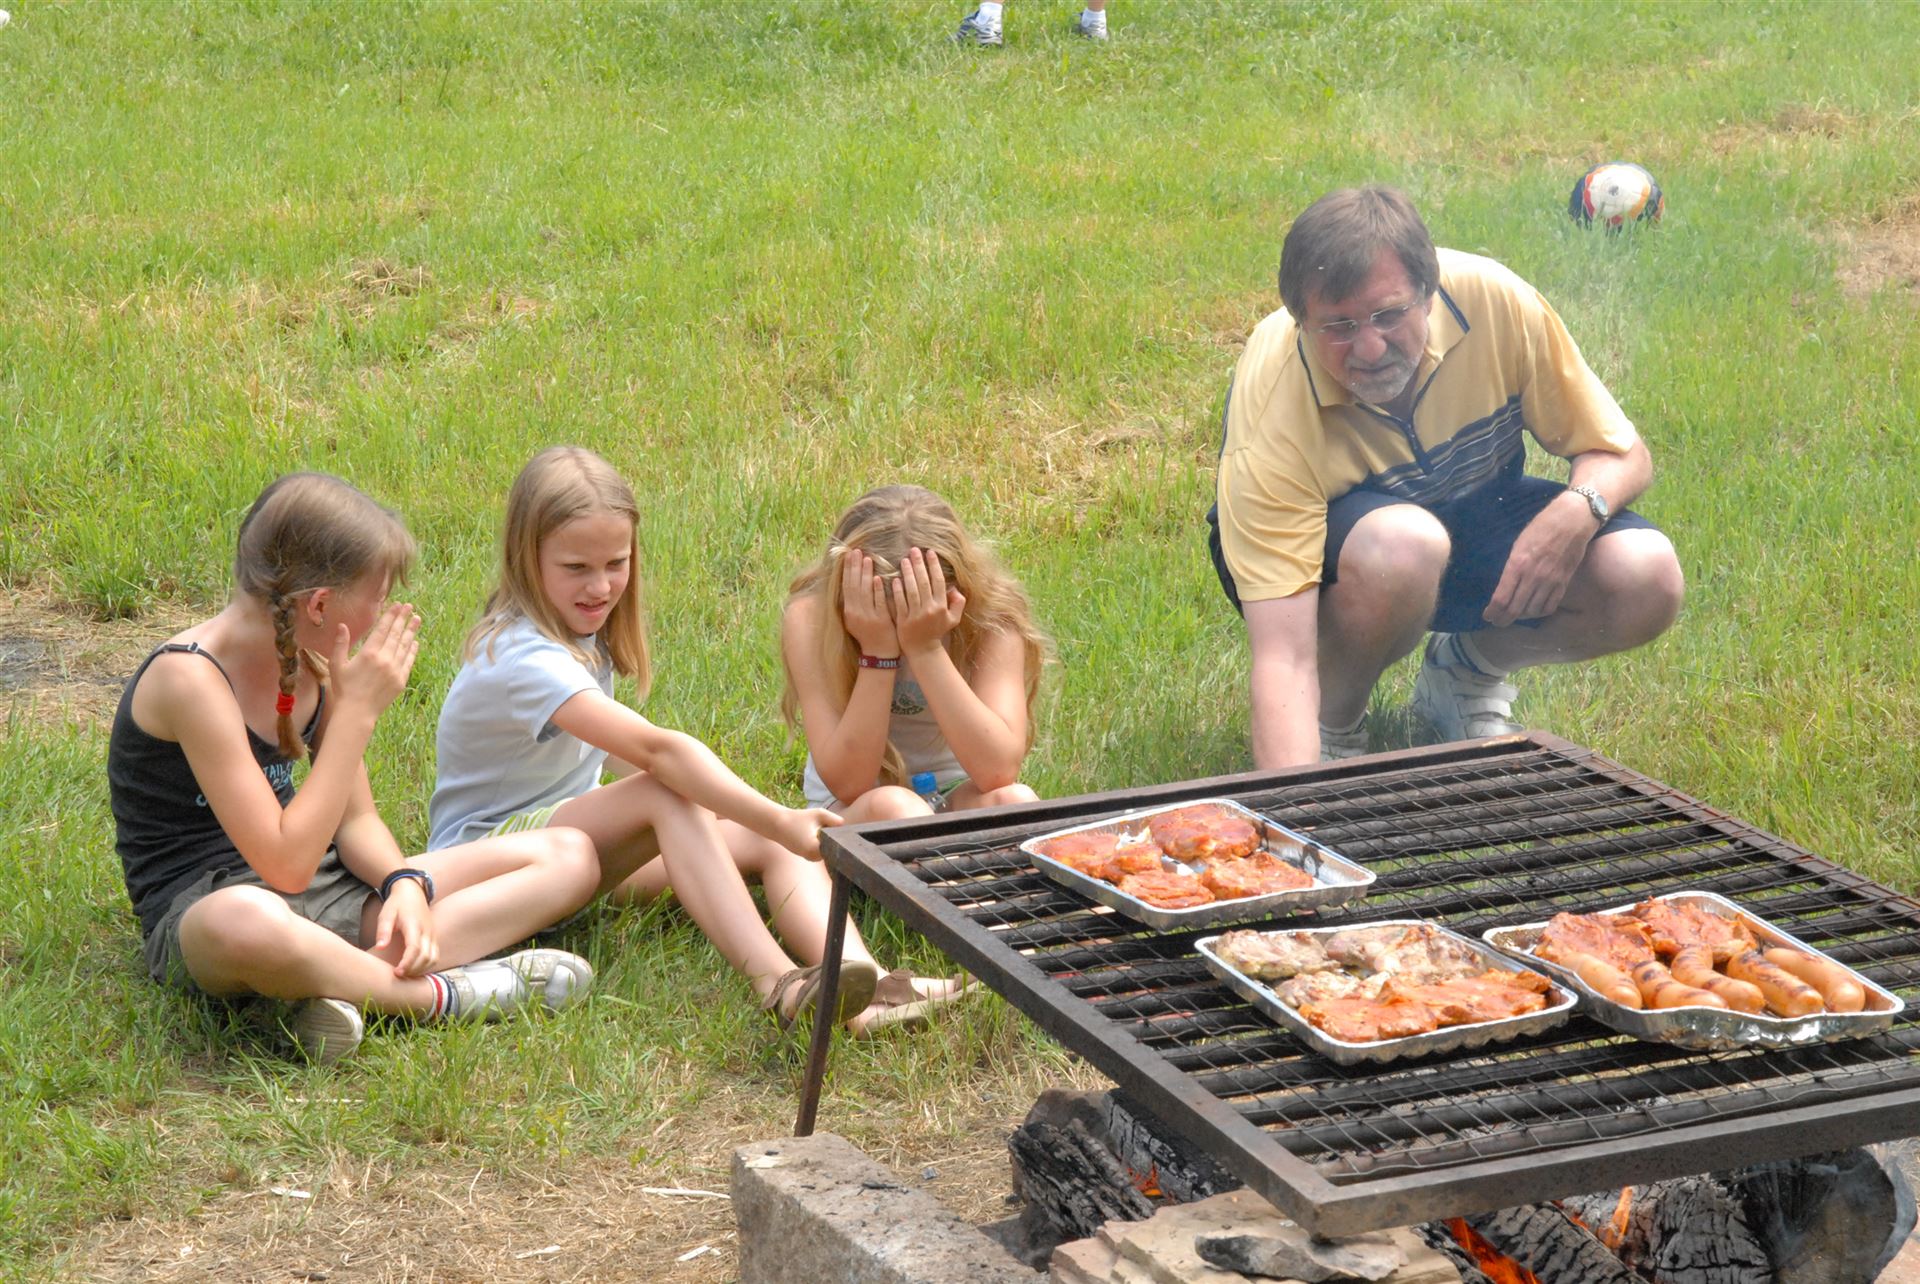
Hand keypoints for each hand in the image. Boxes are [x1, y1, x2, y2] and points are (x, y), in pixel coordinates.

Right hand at [329, 602, 421, 719]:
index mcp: (368, 653)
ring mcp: (394, 669)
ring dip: (411, 631)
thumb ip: (340, 644)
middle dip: (403, 619)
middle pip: (396, 634)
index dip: (391, 616)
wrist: (357, 712)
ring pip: (405, 646)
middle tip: (409, 607)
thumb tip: (342, 625)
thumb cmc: (344, 688)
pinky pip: (409, 661)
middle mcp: (384, 659)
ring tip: (416, 619)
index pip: (383, 629)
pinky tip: (415, 641)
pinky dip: (413, 650)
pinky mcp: (401, 680)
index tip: (397, 606)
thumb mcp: (337, 664)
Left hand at [374, 879, 438, 977]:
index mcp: (414, 925)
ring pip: (434, 958)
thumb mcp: (386, 914)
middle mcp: (427, 931)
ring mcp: (433, 934)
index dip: (407, 963)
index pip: (415, 948)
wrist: (412, 892)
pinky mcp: (434, 937)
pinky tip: (414, 968)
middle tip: (398, 975)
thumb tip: (380, 947)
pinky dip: (427, 965)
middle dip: (413, 969)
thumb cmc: (397, 904)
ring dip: (421, 969)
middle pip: (426, 957)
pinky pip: (435, 955)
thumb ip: (383, 930)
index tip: (397, 972)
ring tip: (406, 973)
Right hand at [776, 807, 841, 860]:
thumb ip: (834, 819)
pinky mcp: (808, 857)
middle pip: (833, 848)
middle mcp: (814, 858)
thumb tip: (846, 826)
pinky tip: (813, 833)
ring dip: (828, 840)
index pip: (837, 846)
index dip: (842, 838)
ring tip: (818, 829)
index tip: (845, 832)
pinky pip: (822, 850)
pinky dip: (821, 842)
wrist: (778, 825)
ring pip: (828, 849)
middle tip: (830, 827)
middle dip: (835, 838)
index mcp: (816, 849)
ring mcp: (811, 859)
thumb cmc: (798, 818)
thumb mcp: (819, 814)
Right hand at [838, 550, 899, 657]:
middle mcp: (855, 613)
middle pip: (853, 586)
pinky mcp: (880, 621)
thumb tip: (854, 581)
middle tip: (856, 551)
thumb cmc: (869, 635)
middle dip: (854, 567)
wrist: (879, 654)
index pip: (846, 586)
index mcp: (848, 611)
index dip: (847, 569)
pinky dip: (878, 590)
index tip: (849, 554)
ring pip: (865, 592)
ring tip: (867, 559)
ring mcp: (867, 617)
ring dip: (865, 574)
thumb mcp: (856, 619)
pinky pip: (878, 603)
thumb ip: (855, 603)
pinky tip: (879, 578)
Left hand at [891, 548, 964, 655]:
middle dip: (919, 564)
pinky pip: (900, 602)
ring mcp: (916, 615)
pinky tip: (895, 579)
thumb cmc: (937, 632)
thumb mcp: (953, 619)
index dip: (934, 566)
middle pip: (924, 582)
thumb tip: (954, 588)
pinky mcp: (904, 620)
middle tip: (914, 550)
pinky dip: (898, 590)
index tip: (929, 552)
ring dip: (908, 573)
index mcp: (941, 606)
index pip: (938, 581)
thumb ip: (958, 603)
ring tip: (904, 560)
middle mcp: (930, 609)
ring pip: (912, 590)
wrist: (923, 650)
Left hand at [1483, 501, 1591, 627]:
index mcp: (1517, 565)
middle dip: (1503, 619)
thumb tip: (1503, 585)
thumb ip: (1512, 567)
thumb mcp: (1518, 545)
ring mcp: (1550, 582)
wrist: (1571, 522)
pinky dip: (1540, 612)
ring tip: (1515, 615)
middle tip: (1498, 622)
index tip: (1487, 616)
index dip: (1493, 611)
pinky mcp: (1563, 583)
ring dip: (1521, 616)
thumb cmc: (1541, 528)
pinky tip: (1534, 611)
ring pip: (1532, 611)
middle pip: (1515, 609)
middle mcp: (1532, 577)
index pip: (1501, 598)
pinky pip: (1550, 606)